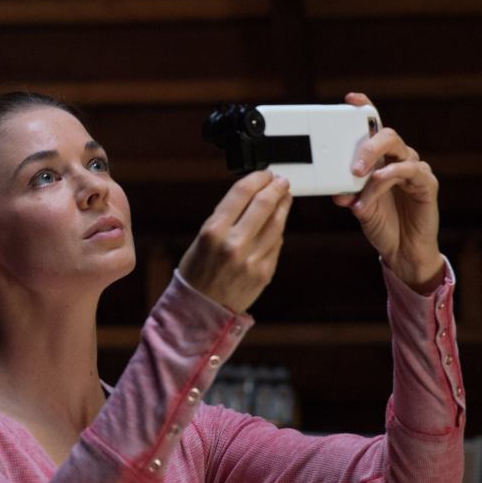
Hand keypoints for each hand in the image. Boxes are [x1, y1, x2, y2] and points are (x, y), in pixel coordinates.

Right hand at [178, 170, 292, 312]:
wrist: (200, 309)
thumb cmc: (198, 271)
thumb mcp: (202, 239)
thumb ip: (226, 217)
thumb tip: (252, 196)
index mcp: (213, 232)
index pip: (241, 193)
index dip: (257, 178)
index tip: (265, 173)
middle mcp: (233, 244)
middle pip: (264, 204)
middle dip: (276, 187)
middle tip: (281, 181)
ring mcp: (252, 259)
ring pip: (277, 222)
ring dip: (283, 205)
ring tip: (285, 196)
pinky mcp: (264, 272)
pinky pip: (277, 243)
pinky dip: (278, 229)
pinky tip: (277, 222)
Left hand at [332, 93, 442, 292]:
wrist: (401, 248)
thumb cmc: (380, 222)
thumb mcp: (356, 206)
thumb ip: (345, 194)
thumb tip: (334, 189)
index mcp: (379, 159)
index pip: (373, 128)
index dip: (365, 109)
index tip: (350, 100)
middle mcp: (397, 159)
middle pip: (386, 134)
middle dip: (367, 144)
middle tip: (352, 165)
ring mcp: (413, 170)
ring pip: (398, 151)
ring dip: (375, 164)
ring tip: (358, 177)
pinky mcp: (426, 184)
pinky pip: (411, 171)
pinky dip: (391, 175)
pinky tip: (378, 181)